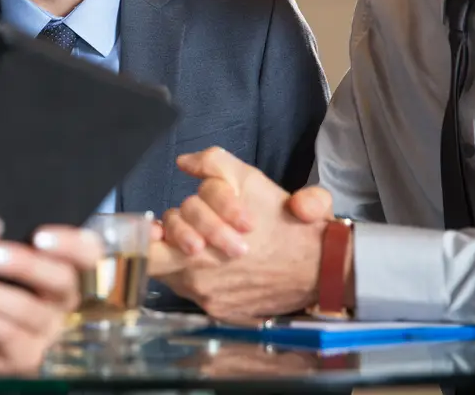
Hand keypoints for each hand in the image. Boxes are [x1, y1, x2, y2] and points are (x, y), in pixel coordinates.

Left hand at [155, 148, 331, 319]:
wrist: (322, 267)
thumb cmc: (286, 223)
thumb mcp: (252, 181)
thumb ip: (214, 164)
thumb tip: (185, 162)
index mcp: (201, 247)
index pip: (152, 245)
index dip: (153, 231)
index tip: (159, 226)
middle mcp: (200, 279)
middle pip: (157, 261)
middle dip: (168, 243)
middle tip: (185, 231)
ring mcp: (209, 299)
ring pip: (175, 276)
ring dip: (181, 259)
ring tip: (202, 245)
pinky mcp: (221, 313)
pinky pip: (194, 295)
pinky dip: (199, 278)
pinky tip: (216, 264)